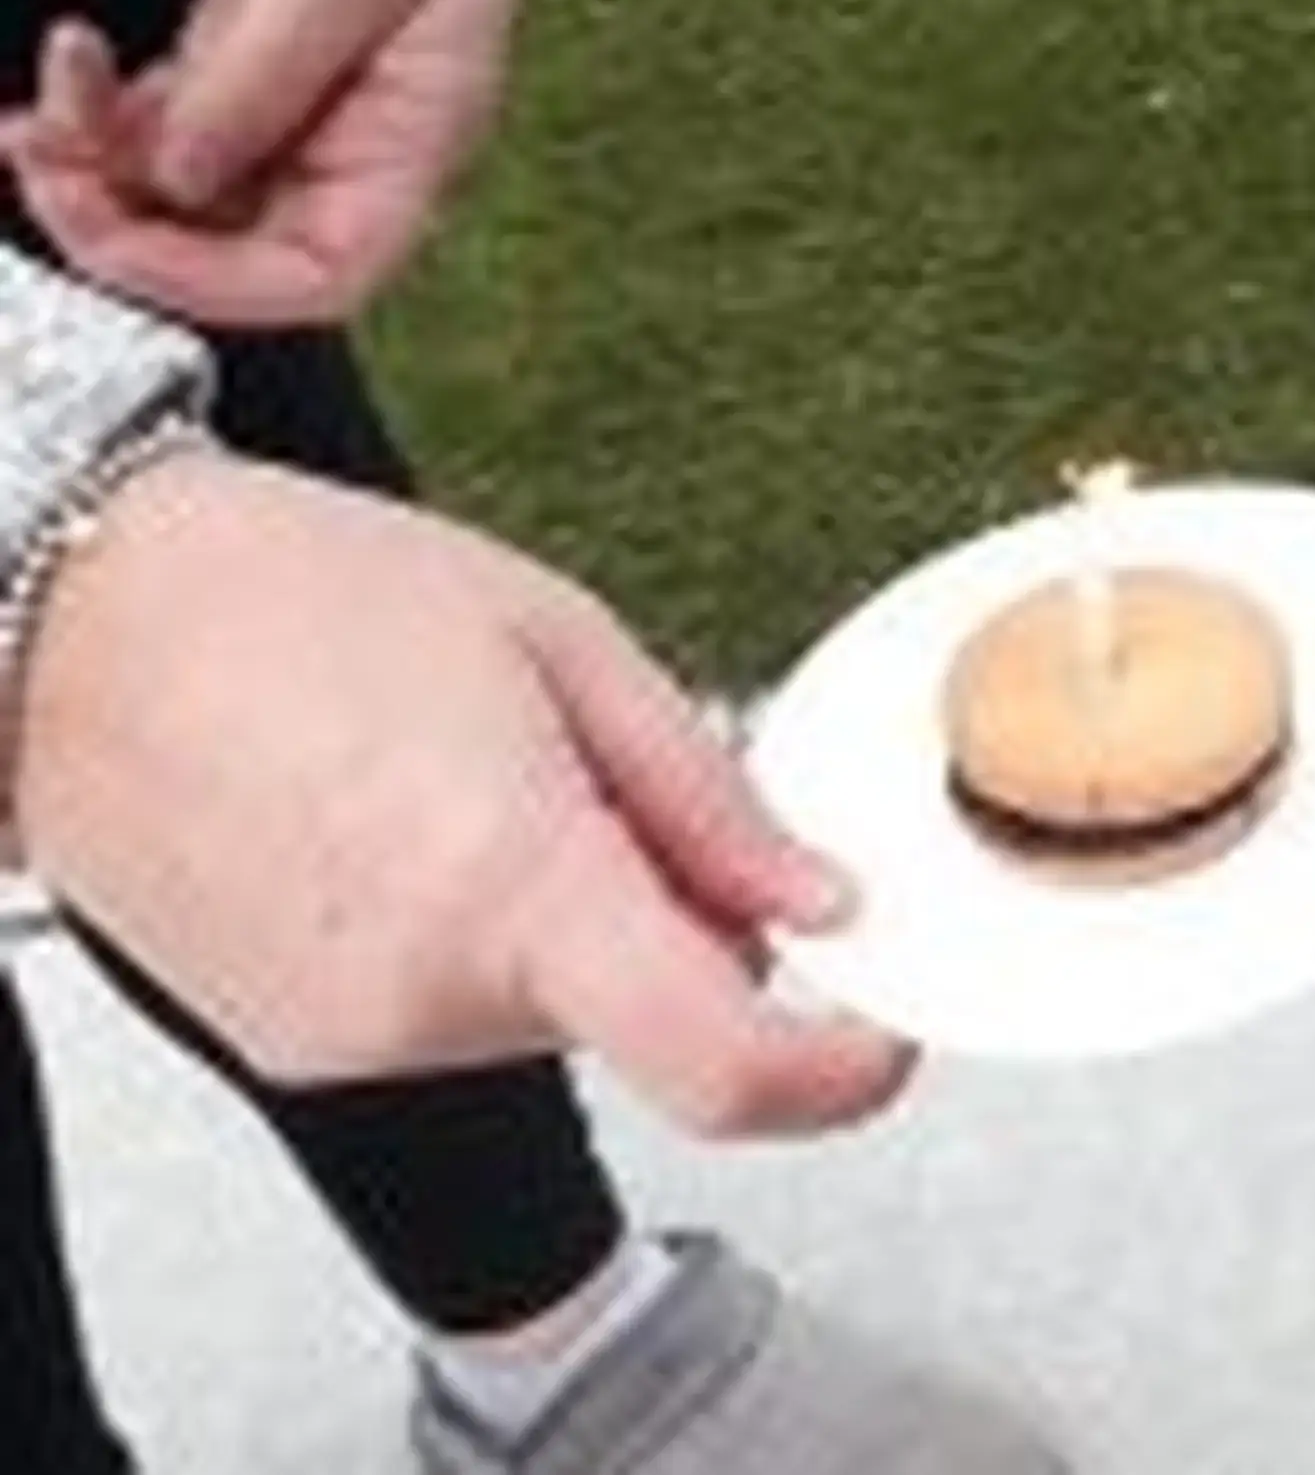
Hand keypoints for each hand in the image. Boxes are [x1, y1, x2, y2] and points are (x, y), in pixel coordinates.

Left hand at [0, 0, 541, 326]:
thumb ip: (255, 78)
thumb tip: (175, 176)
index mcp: (410, 146)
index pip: (321, 274)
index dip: (217, 284)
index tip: (124, 239)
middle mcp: (350, 152)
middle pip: (232, 249)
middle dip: (125, 224)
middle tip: (45, 172)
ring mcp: (290, 118)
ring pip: (175, 194)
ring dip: (92, 169)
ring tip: (36, 113)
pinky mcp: (238, 75)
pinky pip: (154, 134)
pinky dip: (92, 122)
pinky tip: (59, 78)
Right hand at [10, 452, 912, 1137]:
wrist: (60, 618)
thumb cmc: (290, 594)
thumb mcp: (558, 641)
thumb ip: (705, 796)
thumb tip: (814, 898)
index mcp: (516, 886)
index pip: (725, 1062)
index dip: (836, 1071)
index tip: (882, 1032)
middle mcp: (428, 994)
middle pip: (643, 1005)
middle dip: (665, 907)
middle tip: (581, 771)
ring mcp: (349, 1037)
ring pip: (547, 1004)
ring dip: (556, 913)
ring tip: (453, 771)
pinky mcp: (292, 1046)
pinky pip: (448, 1008)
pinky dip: (465, 933)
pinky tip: (390, 818)